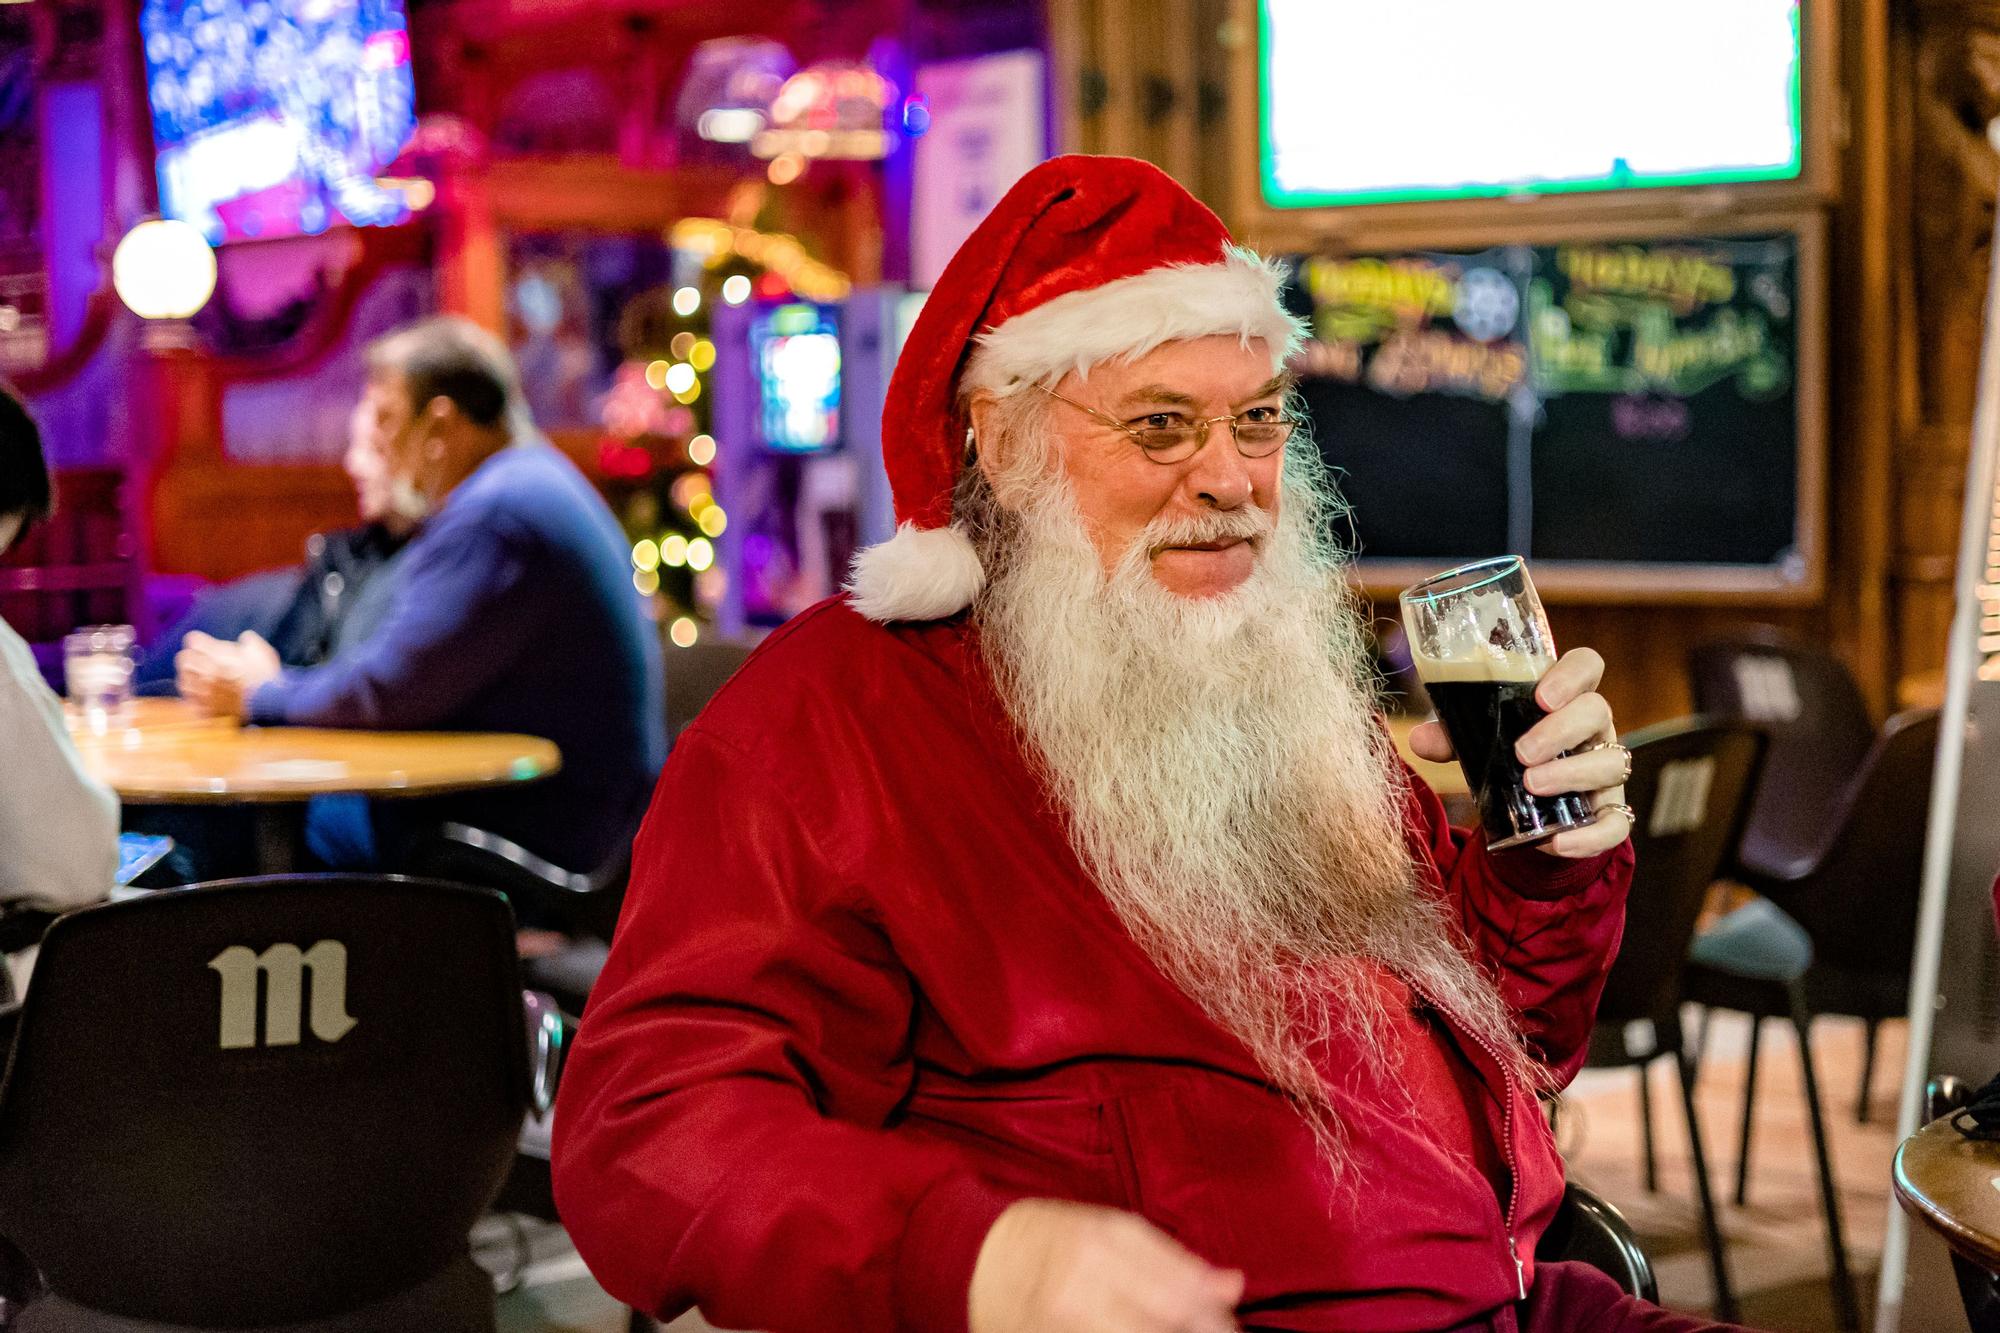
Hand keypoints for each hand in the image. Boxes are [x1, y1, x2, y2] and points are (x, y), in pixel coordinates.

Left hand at [176, 631, 282, 718]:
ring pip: (182, 680)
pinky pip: (190, 700)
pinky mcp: (207, 708)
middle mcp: (205, 672)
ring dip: (190, 677)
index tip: (207, 644)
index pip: (193, 640)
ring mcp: (204, 691)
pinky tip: (203, 694)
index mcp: (217, 655)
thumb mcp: (261, 650)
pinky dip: (194, 696)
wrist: (270, 704)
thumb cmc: (266, 676)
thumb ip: (248, 640)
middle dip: (192, 657)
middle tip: (202, 660)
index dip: (201, 640)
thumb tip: (244, 638)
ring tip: (201, 678)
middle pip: (183, 658)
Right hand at [969, 1199, 1242, 1332]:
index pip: (1184, 1293)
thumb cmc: (1048, 1239)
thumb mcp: (1108, 1232)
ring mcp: (1065, 1323)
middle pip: (1168, 1321)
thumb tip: (1234, 1285)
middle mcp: (1081, 1286)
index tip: (1231, 1328)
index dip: (1216, 1319)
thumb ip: (1171, 1259)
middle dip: (1204, 1332)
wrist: (977, 1261)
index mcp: (1102, 1243)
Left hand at [1408, 647, 1630, 857]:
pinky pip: (1615, 825)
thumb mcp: (1476, 742)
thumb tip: (1419, 740)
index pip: (1586, 666)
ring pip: (1612, 764)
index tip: (1542, 697)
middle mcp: (1592, 730)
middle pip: (1597, 713)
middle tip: (1523, 753)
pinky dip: (1590, 836)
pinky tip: (1556, 842)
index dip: (1572, 675)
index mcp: (1564, 699)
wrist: (1523, 810)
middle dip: (1561, 731)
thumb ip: (1451, 737)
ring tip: (1531, 787)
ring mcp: (1604, 769)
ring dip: (1572, 775)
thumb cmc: (1505, 756)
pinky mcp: (1607, 812)